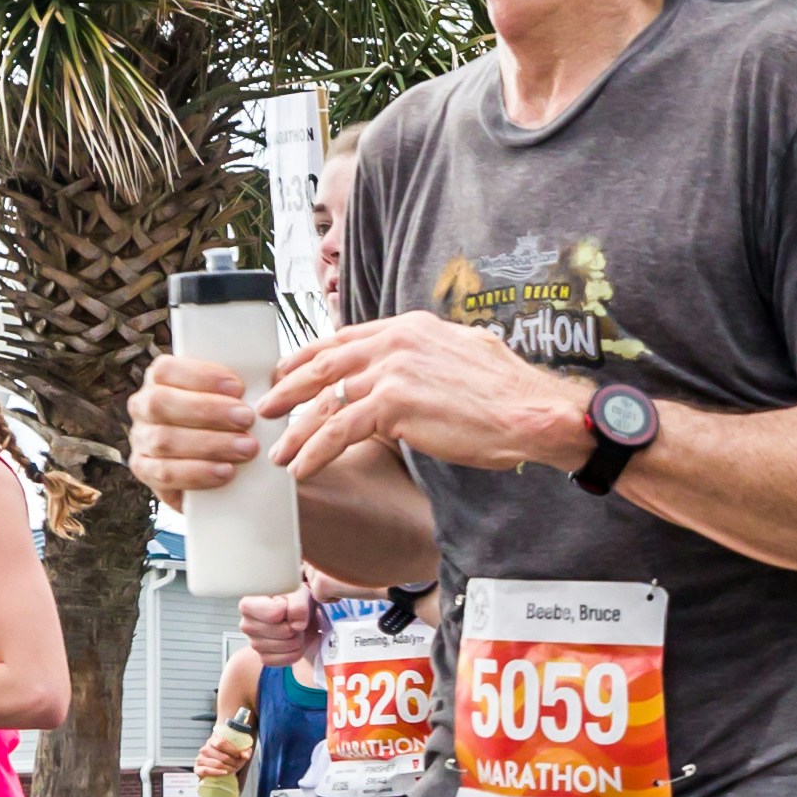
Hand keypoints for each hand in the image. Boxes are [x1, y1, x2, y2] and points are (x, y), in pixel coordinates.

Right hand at [126, 349, 260, 501]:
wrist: (231, 477)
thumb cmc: (233, 425)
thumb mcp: (241, 400)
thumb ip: (253, 386)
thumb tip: (280, 376)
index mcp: (161, 380)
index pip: (167, 369)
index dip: (200, 376)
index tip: (238, 386)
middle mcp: (144, 407)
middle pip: (161, 403)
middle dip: (207, 410)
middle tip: (247, 419)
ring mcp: (141, 441)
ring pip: (164, 440)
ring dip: (209, 444)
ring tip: (246, 449)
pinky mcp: (147, 474)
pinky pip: (165, 474)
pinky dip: (197, 473)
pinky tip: (225, 472)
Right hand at [189, 731, 254, 789]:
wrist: (218, 768)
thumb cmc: (228, 758)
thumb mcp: (238, 753)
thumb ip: (244, 752)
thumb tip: (246, 756)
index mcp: (213, 740)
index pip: (221, 742)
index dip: (232, 749)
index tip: (239, 755)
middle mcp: (205, 748)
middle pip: (221, 755)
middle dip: (232, 762)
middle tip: (238, 765)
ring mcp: (200, 759)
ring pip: (216, 763)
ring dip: (228, 768)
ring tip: (233, 770)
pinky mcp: (198, 769)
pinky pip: (206, 771)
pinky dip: (217, 773)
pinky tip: (225, 773)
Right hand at [230, 585, 317, 666]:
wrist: (298, 618)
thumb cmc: (293, 601)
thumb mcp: (298, 592)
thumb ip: (298, 604)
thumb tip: (296, 625)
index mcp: (247, 605)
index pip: (274, 613)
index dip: (288, 609)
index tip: (286, 603)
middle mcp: (246, 625)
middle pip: (283, 631)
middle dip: (296, 625)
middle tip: (293, 618)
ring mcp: (254, 644)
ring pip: (286, 646)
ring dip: (298, 638)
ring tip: (293, 628)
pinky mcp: (264, 658)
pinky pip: (286, 659)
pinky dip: (296, 651)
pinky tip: (291, 640)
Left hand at [254, 312, 587, 483]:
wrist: (531, 412)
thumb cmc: (506, 394)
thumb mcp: (463, 353)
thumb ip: (428, 355)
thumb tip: (414, 366)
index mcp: (409, 327)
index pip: (343, 339)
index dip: (308, 356)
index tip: (286, 371)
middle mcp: (396, 341)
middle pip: (324, 365)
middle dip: (289, 389)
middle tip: (265, 410)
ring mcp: (393, 370)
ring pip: (327, 401)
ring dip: (297, 431)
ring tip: (280, 454)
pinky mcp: (395, 404)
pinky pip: (341, 430)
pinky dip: (317, 451)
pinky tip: (304, 469)